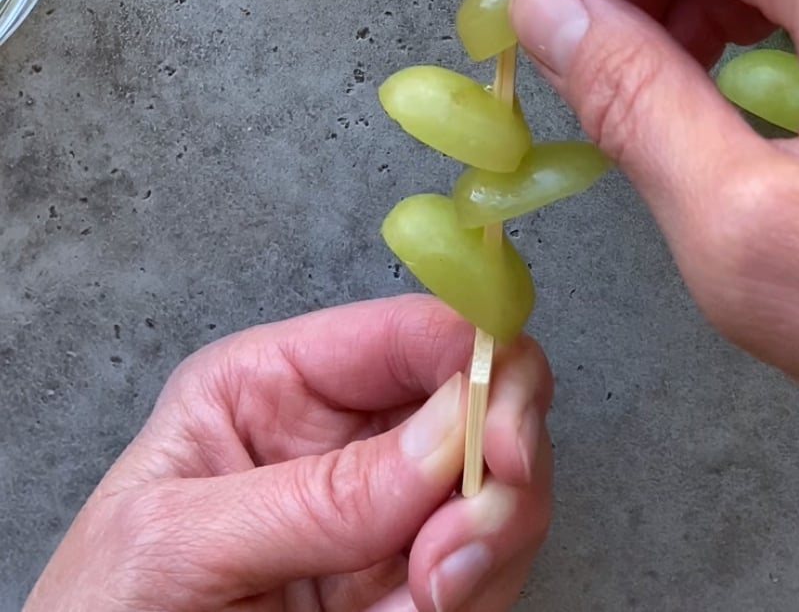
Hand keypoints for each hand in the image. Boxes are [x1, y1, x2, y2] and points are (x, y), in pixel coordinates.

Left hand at [25, 295, 551, 610]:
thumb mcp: (176, 541)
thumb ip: (313, 494)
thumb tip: (450, 434)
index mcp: (280, 382)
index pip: (410, 332)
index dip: (479, 358)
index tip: (503, 434)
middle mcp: (347, 431)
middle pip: (481, 400)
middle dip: (496, 463)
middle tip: (463, 538)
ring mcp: (385, 507)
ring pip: (502, 487)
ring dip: (486, 541)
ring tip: (424, 597)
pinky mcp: (406, 578)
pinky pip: (487, 566)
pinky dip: (474, 594)